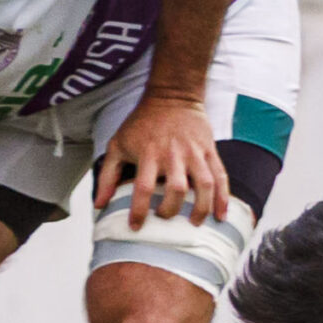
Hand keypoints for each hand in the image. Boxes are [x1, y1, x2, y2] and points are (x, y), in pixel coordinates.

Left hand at [95, 95, 226, 228]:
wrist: (172, 95)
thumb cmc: (141, 123)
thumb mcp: (117, 144)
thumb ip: (107, 175)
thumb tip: (99, 205)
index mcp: (149, 154)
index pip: (143, 189)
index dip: (139, 211)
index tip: (135, 227)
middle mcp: (173, 155)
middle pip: (176, 190)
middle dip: (170, 211)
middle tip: (164, 219)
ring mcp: (194, 153)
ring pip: (204, 185)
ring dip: (201, 208)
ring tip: (194, 223)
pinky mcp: (209, 151)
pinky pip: (221, 176)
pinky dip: (223, 198)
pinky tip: (221, 215)